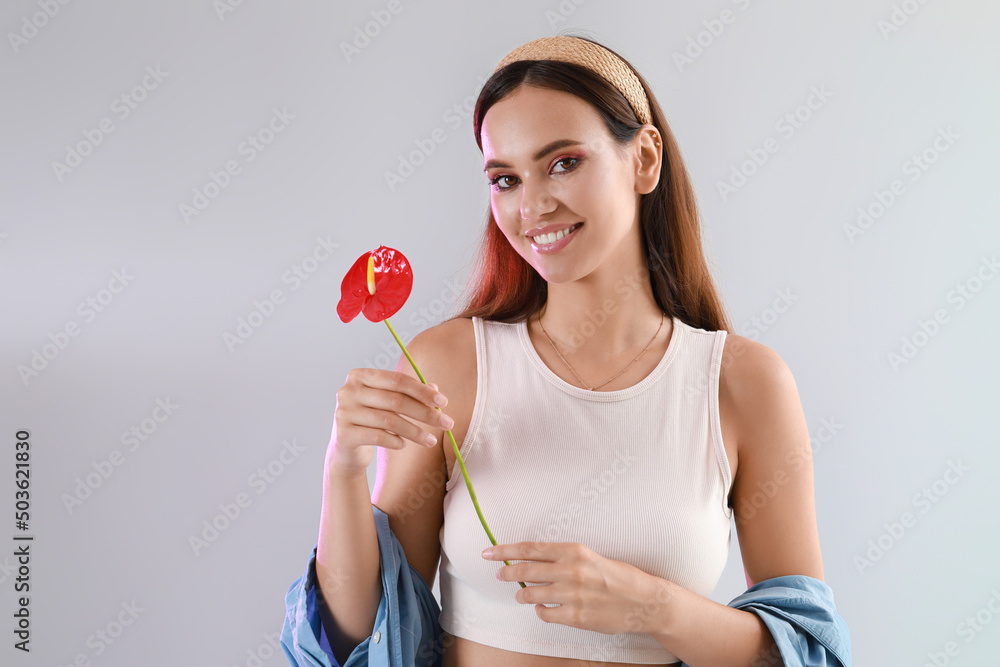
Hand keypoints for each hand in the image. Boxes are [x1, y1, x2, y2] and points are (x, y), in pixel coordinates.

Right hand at [327, 368, 451, 476]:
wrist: (346, 449)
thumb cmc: (372, 420)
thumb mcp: (389, 404)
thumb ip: (410, 393)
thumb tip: (435, 390)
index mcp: (360, 376)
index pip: (397, 380)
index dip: (422, 391)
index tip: (443, 402)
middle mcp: (348, 391)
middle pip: (396, 400)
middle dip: (426, 413)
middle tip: (447, 423)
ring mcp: (343, 413)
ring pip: (390, 420)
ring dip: (416, 432)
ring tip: (431, 441)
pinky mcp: (344, 435)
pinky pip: (378, 437)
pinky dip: (396, 441)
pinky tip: (404, 444)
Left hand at [482, 541, 675, 634]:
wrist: (642, 601)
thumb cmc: (617, 576)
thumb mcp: (589, 557)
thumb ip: (561, 558)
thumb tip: (531, 560)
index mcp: (574, 551)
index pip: (531, 548)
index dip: (506, 550)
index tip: (489, 552)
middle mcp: (571, 570)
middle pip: (525, 570)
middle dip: (507, 573)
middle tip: (498, 574)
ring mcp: (573, 595)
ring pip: (531, 594)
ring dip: (522, 595)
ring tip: (523, 595)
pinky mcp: (576, 617)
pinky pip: (545, 614)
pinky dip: (541, 611)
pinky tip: (544, 608)